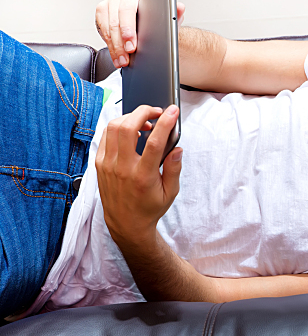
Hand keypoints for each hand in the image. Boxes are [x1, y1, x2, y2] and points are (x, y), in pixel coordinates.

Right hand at [94, 0, 185, 67]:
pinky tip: (116, 57)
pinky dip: (110, 47)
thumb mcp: (168, 17)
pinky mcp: (102, 12)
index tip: (132, 45)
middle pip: (116, 20)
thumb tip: (180, 7)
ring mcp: (110, 3)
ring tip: (123, 61)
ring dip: (115, 47)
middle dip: (121, 41)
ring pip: (108, 27)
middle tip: (128, 55)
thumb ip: (175, 12)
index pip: (128, 9)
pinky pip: (102, 30)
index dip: (128, 28)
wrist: (149, 23)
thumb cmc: (157, 18)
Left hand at [95, 105, 182, 245]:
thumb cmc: (150, 208)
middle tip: (156, 112)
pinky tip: (131, 130)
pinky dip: (118, 127)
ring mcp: (108, 165)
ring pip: (113, 128)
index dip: (165, 122)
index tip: (172, 111)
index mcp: (143, 176)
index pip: (154, 142)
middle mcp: (123, 169)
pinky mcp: (100, 164)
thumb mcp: (170, 192)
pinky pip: (106, 137)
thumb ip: (174, 168)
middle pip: (128, 127)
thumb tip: (177, 148)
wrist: (126, 224)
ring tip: (144, 121)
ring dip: (130, 118)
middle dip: (143, 112)